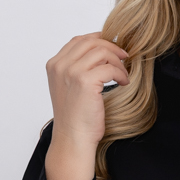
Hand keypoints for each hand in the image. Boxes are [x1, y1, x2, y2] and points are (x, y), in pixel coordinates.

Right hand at [45, 32, 128, 179]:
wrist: (73, 139)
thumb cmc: (75, 118)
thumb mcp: (70, 88)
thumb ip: (77, 69)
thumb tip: (100, 54)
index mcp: (54, 65)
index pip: (78, 40)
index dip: (98, 40)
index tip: (113, 49)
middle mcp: (60, 65)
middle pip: (91, 41)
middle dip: (112, 47)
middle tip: (125, 58)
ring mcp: (71, 72)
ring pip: (102, 51)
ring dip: (118, 62)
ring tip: (123, 75)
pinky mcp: (85, 81)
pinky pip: (110, 67)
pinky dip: (121, 74)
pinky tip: (124, 83)